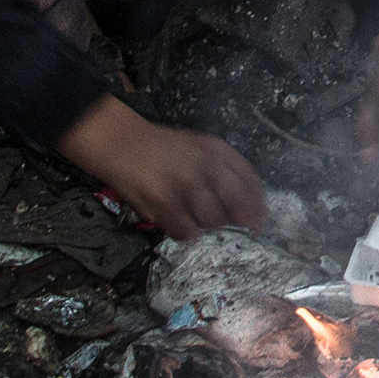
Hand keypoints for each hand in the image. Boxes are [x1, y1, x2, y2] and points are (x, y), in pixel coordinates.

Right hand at [55, 94, 266, 239]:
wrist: (120, 143)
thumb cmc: (162, 150)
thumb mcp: (198, 148)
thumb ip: (224, 171)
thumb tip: (248, 210)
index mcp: (216, 149)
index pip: (250, 181)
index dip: (257, 206)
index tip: (258, 222)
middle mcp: (204, 163)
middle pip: (236, 205)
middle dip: (236, 222)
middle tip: (228, 230)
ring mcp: (184, 182)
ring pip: (212, 221)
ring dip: (207, 227)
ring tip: (192, 218)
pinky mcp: (163, 200)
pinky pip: (186, 231)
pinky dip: (186, 234)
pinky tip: (177, 223)